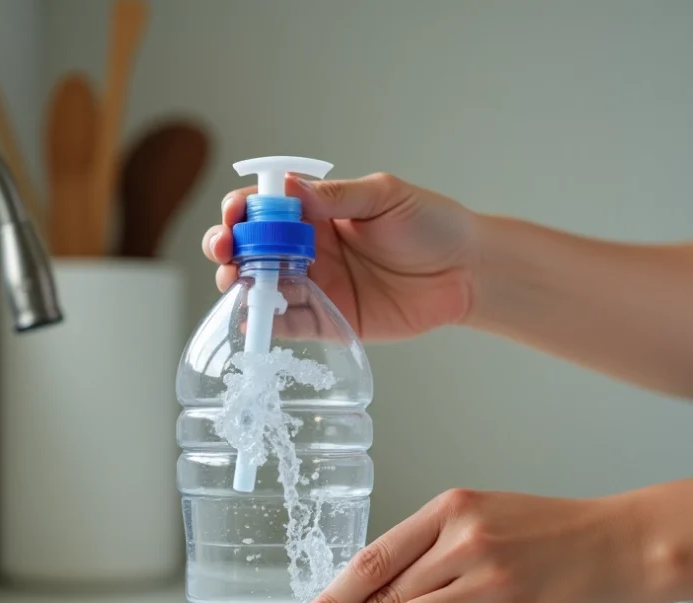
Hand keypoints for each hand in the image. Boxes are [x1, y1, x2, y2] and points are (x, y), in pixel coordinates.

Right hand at [201, 173, 477, 340]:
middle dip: (227, 248)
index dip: (241, 211)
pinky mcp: (330, 320)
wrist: (467, 272)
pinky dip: (267, 324)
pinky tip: (254, 319)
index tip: (234, 216)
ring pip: (261, 287)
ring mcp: (316, 285)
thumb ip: (336, 197)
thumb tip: (287, 188)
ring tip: (238, 283)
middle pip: (251, 249)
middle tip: (225, 251)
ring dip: (240, 285)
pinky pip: (290, 324)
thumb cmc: (432, 226)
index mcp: (316, 212)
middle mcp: (308, 249)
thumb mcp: (384, 197)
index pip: (264, 208)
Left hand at [281, 489, 651, 602]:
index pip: (373, 558)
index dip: (330, 596)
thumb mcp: (488, 521)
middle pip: (381, 593)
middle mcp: (463, 541)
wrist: (628, 544)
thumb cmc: (557, 535)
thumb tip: (379, 600)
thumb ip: (436, 552)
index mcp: (450, 511)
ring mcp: (489, 581)